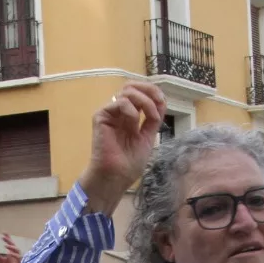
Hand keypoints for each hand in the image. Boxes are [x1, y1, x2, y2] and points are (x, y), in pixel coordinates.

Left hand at [0, 234, 21, 262]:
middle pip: (13, 245)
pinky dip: (13, 254)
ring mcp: (19, 258)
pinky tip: (9, 253)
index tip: (3, 232)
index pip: (10, 243)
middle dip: (8, 240)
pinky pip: (18, 257)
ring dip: (11, 247)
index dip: (7, 238)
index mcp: (12, 253)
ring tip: (5, 245)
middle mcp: (16, 254)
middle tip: (3, 236)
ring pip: (17, 250)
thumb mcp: (1, 262)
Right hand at [78, 83, 166, 213]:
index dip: (152, 91)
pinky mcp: (101, 116)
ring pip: (127, 91)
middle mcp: (118, 111)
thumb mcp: (149, 136)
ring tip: (148, 118)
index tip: (163, 101)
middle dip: (149, 91)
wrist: (117, 176)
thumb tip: (161, 100)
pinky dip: (131, 111)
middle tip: (158, 102)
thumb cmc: (130, 161)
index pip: (139, 92)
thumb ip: (153, 118)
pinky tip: (133, 125)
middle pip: (131, 86)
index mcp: (129, 115)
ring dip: (144, 102)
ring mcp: (109, 113)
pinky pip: (119, 102)